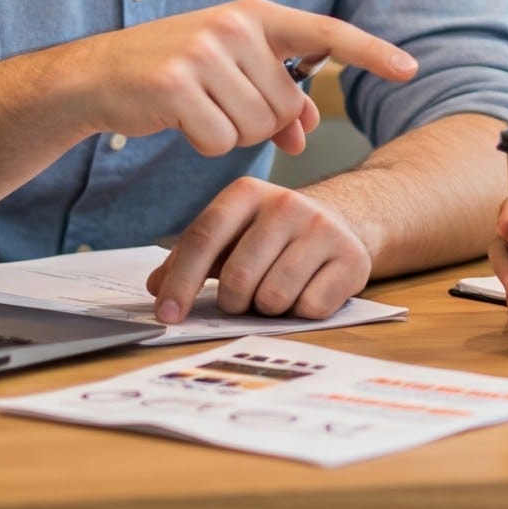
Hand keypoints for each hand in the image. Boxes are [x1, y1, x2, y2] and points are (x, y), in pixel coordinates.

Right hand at [65, 0, 414, 159]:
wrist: (98, 76)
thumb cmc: (173, 74)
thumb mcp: (229, 72)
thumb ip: (275, 94)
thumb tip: (308, 128)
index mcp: (254, 15)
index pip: (326, 33)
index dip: (371, 51)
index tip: (410, 69)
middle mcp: (234, 26)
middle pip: (286, 106)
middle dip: (259, 121)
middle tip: (217, 104)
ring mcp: (204, 52)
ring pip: (257, 127)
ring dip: (229, 133)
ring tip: (196, 108)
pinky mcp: (178, 85)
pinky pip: (222, 141)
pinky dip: (204, 143)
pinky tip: (179, 121)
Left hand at [147, 177, 373, 322]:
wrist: (340, 223)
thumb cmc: (272, 237)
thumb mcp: (230, 235)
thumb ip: (190, 258)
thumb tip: (156, 288)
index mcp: (246, 193)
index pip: (203, 238)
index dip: (180, 282)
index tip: (167, 315)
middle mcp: (286, 203)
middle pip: (238, 278)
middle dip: (233, 302)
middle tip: (243, 299)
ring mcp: (322, 229)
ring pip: (274, 298)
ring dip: (268, 309)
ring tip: (277, 290)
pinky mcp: (352, 258)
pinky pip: (310, 308)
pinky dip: (302, 312)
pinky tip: (308, 290)